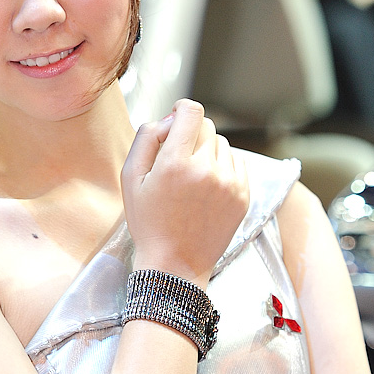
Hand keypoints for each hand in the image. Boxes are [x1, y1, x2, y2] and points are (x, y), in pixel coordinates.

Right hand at [121, 99, 248, 285]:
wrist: (175, 265)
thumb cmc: (149, 223)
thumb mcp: (131, 179)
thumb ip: (146, 138)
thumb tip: (169, 118)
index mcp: (176, 163)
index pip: (192, 111)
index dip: (182, 109)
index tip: (176, 117)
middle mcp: (207, 170)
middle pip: (207, 126)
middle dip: (192, 134)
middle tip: (178, 157)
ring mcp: (229, 184)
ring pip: (222, 145)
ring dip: (208, 152)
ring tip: (192, 178)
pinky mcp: (243, 196)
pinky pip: (237, 163)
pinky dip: (223, 168)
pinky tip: (206, 188)